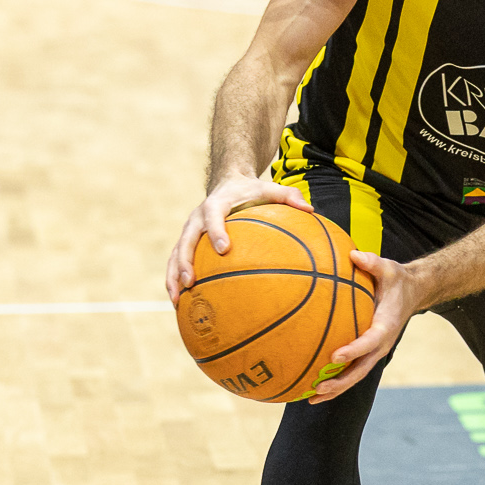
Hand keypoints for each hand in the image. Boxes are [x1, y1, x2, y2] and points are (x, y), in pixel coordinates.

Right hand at [165, 173, 312, 301]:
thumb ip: (289, 196)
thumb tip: (310, 209)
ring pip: (176, 254)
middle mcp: (198, 218)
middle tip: (190, 281)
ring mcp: (190, 231)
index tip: (224, 249)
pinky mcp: (187, 242)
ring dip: (174, 276)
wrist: (228, 183)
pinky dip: (175, 280)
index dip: (216, 232)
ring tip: (177, 299)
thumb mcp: (270, 189)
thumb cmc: (252, 191)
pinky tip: (181, 302)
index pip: (213, 216)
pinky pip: (177, 261)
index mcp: (217, 204)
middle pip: (186, 240)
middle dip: (185, 261)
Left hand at [306, 250, 416, 402]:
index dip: (353, 351)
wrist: (413, 292)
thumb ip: (372, 262)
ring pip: (355, 375)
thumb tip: (354, 254)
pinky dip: (335, 380)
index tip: (334, 356)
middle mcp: (381, 344)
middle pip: (361, 369)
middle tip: (318, 387)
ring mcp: (374, 351)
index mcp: (386, 326)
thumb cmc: (397, 280)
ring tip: (310, 398)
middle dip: (340, 382)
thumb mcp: (389, 268)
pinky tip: (312, 386)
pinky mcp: (367, 352)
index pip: (369, 342)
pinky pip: (351, 369)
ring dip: (335, 388)